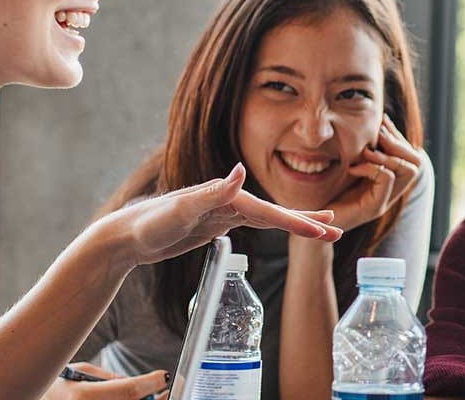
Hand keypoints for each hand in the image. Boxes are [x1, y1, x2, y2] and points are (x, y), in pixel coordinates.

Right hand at [41, 362, 169, 399]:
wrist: (32, 399)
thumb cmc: (52, 387)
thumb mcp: (77, 374)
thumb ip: (108, 378)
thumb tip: (135, 383)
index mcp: (83, 396)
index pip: (129, 389)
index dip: (151, 382)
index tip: (163, 376)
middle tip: (166, 391)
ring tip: (152, 398)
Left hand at [96, 163, 341, 265]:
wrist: (126, 235)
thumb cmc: (149, 222)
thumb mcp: (180, 209)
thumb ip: (213, 192)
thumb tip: (242, 171)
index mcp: (226, 197)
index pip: (269, 212)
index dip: (297, 222)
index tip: (323, 230)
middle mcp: (228, 200)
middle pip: (275, 213)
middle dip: (306, 221)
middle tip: (338, 230)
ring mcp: (223, 212)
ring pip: (268, 219)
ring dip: (295, 224)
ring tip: (322, 229)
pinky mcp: (215, 224)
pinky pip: (254, 225)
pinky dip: (274, 226)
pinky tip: (283, 227)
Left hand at [322, 116, 425, 230]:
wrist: (311, 222)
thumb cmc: (323, 192)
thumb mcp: (344, 165)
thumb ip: (359, 150)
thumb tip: (372, 124)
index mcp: (385, 182)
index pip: (411, 155)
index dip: (398, 136)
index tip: (382, 123)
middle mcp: (390, 193)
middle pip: (416, 162)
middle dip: (399, 143)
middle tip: (378, 135)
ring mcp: (384, 201)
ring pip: (409, 170)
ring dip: (389, 155)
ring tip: (367, 151)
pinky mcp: (373, 208)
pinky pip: (386, 178)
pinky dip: (371, 167)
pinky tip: (353, 168)